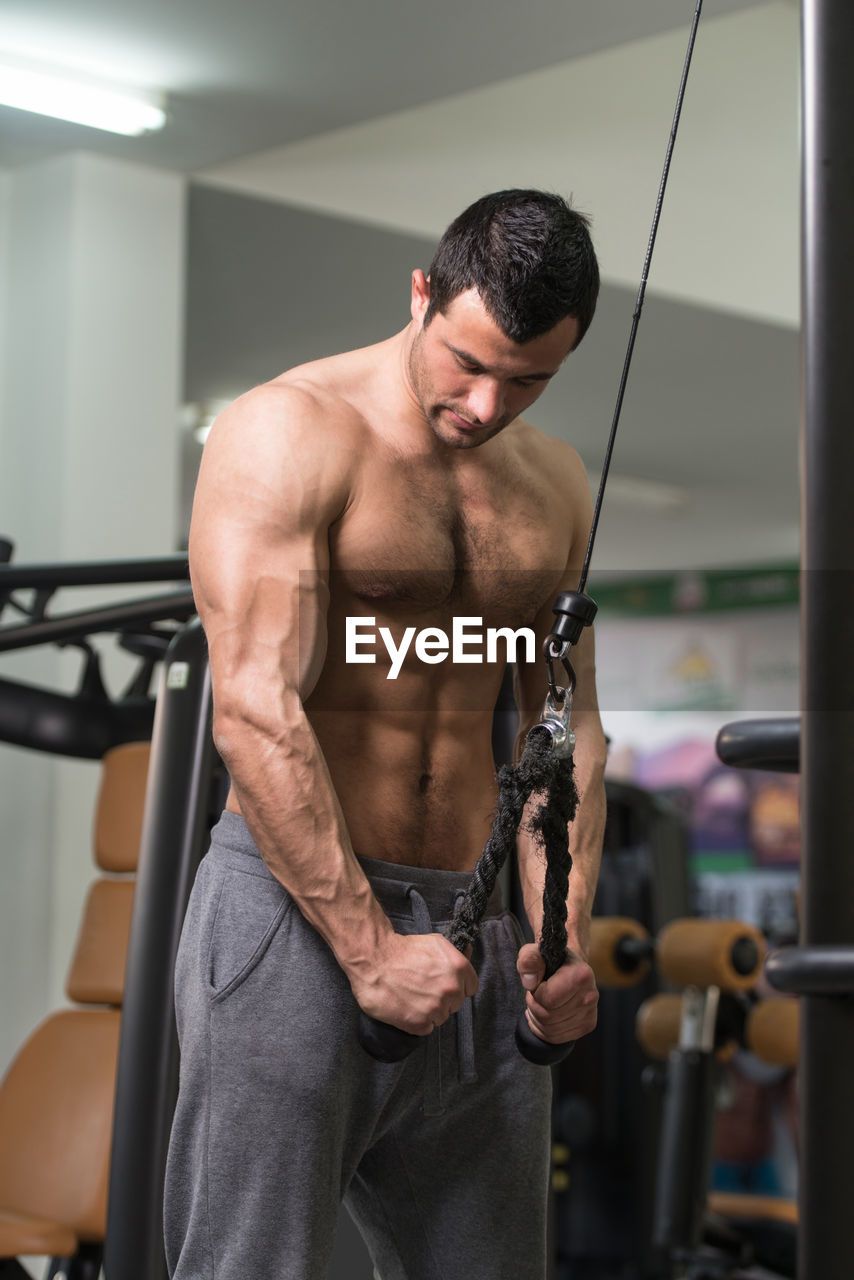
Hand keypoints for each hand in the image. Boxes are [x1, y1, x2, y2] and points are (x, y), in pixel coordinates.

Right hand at [349, 932, 477, 1035]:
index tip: (444, 985)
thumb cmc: (403, 949)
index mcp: (459, 969)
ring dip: (429, 1011)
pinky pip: (426, 1028)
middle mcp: (451, 990)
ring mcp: (436, 1008)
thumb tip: (468, 954)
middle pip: (455, 1004)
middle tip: (423, 988)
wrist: (374, 959)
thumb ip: (455, 953)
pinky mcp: (419, 1023)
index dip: (457, 986)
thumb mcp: (435, 942)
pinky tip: (406, 1007)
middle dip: (442, 998)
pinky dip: (417, 1021)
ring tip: (412, 997)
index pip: (470, 988)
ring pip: (441, 1017)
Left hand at [516, 943, 598, 1043]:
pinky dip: (544, 1029)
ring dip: (538, 1017)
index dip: (536, 992)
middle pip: (548, 1017)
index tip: (539, 982)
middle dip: (534, 1005)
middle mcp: (591, 995)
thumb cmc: (548, 959)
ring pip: (551, 1030)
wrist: (567, 966)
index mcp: (582, 975)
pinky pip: (557, 1038)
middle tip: (537, 992)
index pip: (548, 999)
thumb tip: (529, 982)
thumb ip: (529, 960)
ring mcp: (591, 1012)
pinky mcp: (587, 1025)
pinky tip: (545, 1013)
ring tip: (540, 1001)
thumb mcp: (533, 952)